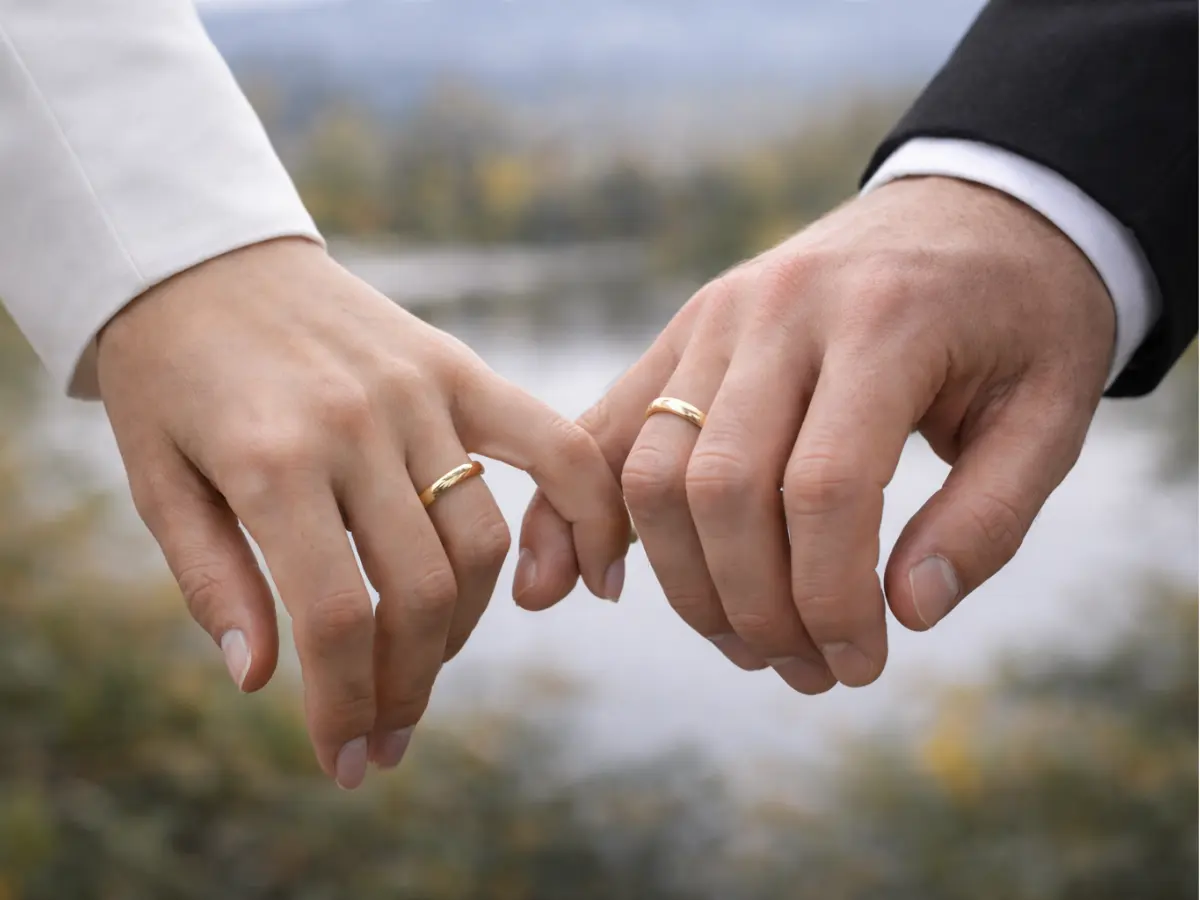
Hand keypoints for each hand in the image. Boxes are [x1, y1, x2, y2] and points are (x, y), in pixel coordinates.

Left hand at [97, 238, 628, 787]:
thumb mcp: (156, 481)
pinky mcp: (457, 368)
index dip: (346, 705)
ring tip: (428, 661)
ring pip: (483, 541)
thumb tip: (263, 680)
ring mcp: (420, 391)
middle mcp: (358, 426)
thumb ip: (213, 580)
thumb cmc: (168, 375)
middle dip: (408, 686)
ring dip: (464, 627)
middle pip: (420, 591)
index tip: (347, 760)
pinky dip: (586, 514)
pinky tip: (597, 579)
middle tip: (388, 736)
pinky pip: (550, 444)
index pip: (334, 616)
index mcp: (270, 458)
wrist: (202, 256)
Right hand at [515, 177, 1113, 691]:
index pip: (826, 487)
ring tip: (745, 642)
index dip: (832, 598)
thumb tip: (906, 613)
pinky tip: (589, 580)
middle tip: (805, 671)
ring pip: (652, 470)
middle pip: (722, 487)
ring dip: (686, 581)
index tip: (859, 663)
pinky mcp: (686, 329)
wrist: (972, 205)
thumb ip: (989, 518)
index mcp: (885, 320)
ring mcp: (718, 314)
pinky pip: (608, 426)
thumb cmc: (1022, 318)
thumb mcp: (1057, 411)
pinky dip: (584, 508)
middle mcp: (780, 307)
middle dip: (754, 606)